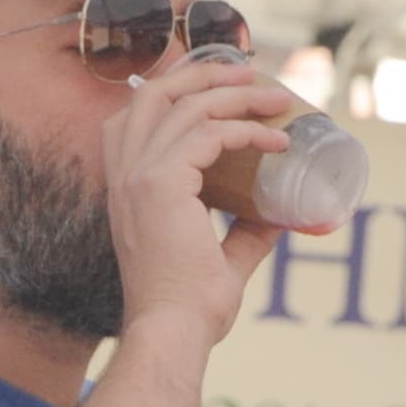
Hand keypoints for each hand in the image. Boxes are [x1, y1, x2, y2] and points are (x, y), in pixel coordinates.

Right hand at [101, 61, 288, 347]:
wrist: (172, 332)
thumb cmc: (189, 309)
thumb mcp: (221, 260)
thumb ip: (245, 234)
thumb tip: (280, 216)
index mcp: (127, 189)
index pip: (137, 118)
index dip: (179, 93)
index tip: (226, 91)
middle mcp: (125, 176)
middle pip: (153, 94)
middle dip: (202, 74)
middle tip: (250, 75)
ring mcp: (138, 177)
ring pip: (185, 106)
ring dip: (235, 95)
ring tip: (277, 100)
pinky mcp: (160, 184)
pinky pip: (209, 135)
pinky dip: (246, 131)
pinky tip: (276, 143)